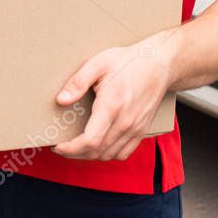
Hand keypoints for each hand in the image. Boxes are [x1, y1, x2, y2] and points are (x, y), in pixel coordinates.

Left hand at [52, 35, 174, 161]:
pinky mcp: (142, 130)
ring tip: (76, 147)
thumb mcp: (98, 63)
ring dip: (90, 156)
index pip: (90, 141)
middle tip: (61, 146)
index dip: (71, 149)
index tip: (58, 146)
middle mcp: (125, 122)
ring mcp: (135, 129)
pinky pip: (123, 153)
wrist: (158, 64)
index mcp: (112, 106)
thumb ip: (78, 82)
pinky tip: (99, 146)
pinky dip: (108, 155)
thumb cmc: (128, 61)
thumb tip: (61, 100)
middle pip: (97, 152)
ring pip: (109, 155)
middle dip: (75, 154)